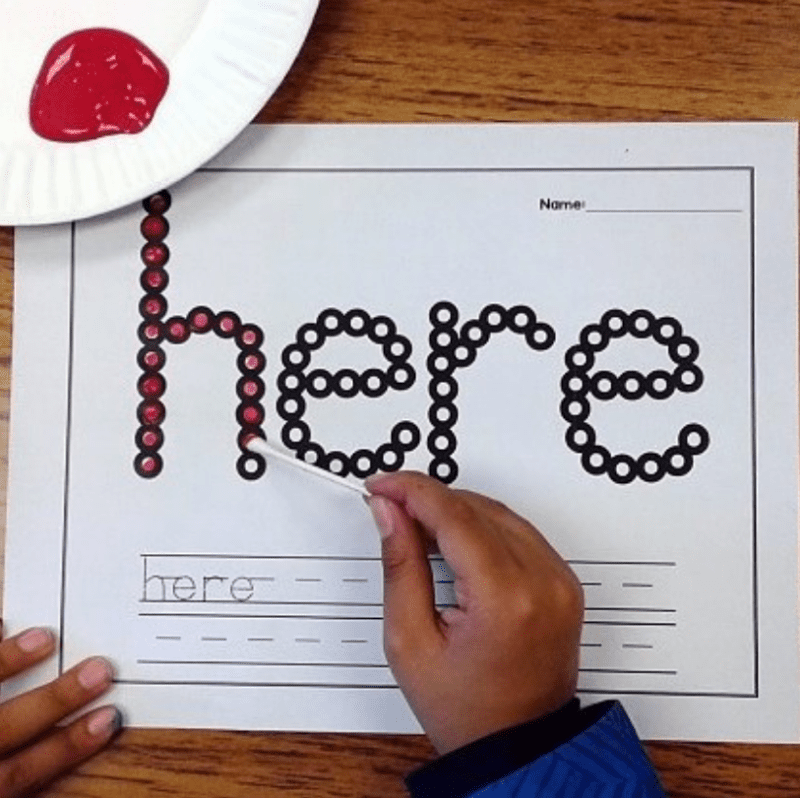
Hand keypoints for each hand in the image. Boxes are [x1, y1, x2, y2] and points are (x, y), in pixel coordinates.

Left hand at [0, 625, 119, 797]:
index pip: (24, 772)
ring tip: (44, 637)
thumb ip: (28, 776)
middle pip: (9, 728)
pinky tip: (0, 625)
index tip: (109, 720)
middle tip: (99, 671)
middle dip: (56, 700)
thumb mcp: (5, 793)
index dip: (67, 747)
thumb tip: (94, 737)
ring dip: (9, 662)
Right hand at [366, 471, 583, 753]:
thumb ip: (400, 566)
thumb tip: (390, 512)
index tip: (382, 486)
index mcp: (506, 598)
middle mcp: (543, 581)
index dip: (412, 491)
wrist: (517, 748)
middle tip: (391, 507)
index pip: (454, 515)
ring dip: (455, 509)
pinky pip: (519, 532)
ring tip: (417, 527)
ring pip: (499, 513)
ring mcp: (560, 580)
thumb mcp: (410, 642)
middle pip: (477, 508)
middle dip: (429, 499)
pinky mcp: (563, 582)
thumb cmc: (467, 711)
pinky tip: (453, 538)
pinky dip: (482, 526)